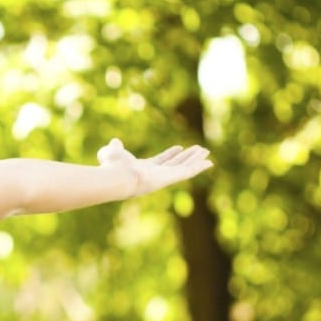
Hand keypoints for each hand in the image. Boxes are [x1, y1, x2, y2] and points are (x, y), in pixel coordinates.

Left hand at [96, 138, 210, 198]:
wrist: (117, 177)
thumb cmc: (112, 168)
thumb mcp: (111, 153)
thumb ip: (114, 148)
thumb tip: (114, 142)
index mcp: (144, 169)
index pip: (161, 162)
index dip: (170, 155)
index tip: (179, 147)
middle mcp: (156, 174)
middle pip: (175, 165)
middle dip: (186, 157)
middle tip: (198, 150)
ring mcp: (164, 177)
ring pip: (184, 167)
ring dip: (196, 159)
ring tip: (206, 152)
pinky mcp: (171, 178)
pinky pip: (188, 171)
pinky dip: (199, 166)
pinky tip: (209, 162)